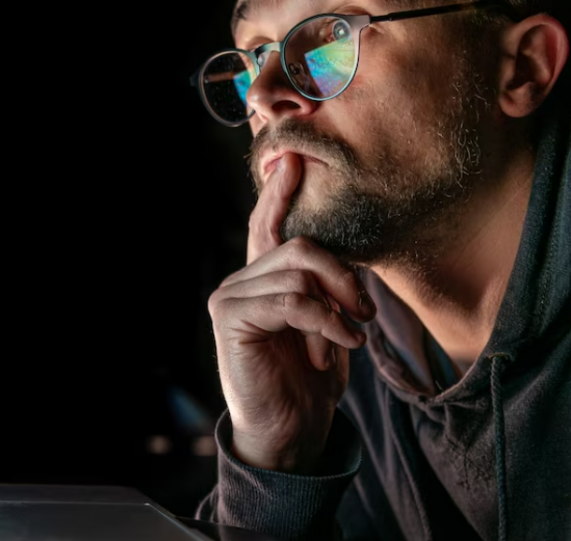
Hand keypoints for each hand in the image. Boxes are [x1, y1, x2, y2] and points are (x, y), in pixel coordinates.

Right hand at [207, 153, 374, 473]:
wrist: (289, 433)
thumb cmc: (308, 382)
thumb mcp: (325, 326)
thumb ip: (323, 288)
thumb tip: (342, 257)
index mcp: (260, 281)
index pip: (268, 226)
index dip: (280, 193)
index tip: (294, 160)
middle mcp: (239, 282)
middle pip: (299, 246)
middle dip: (343, 274)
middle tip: (364, 310)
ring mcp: (230, 298)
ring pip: (298, 271)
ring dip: (337, 307)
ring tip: (351, 337)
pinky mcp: (230, 318)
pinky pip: (292, 301)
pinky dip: (326, 322)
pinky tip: (342, 345)